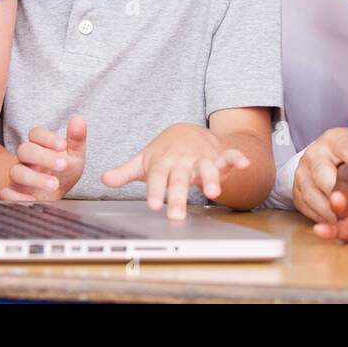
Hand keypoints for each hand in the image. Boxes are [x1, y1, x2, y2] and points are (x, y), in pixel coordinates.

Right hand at [0, 117, 87, 201]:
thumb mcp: (74, 156)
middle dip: (43, 157)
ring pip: (16, 171)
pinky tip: (32, 200)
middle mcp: (25, 159)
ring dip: (35, 178)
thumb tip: (79, 119)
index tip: (63, 145)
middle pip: (25, 150)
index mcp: (39, 145)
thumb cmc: (63, 173)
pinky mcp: (12, 193)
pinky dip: (16, 197)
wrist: (53, 197)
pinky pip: (6, 193)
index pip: (36, 134)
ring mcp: (17, 175)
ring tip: (54, 185)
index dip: (48, 138)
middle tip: (63, 166)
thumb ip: (76, 139)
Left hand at [101, 123, 248, 219]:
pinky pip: (228, 156)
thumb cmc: (162, 153)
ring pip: (206, 168)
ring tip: (214, 193)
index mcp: (163, 164)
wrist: (185, 131)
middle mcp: (182, 161)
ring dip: (211, 179)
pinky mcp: (217, 156)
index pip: (157, 178)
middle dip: (179, 196)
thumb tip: (103, 179)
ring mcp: (200, 158)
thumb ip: (125, 172)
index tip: (154, 205)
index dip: (156, 191)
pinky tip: (244, 163)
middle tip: (177, 215)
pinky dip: (237, 158)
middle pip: (180, 179)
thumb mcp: (143, 162)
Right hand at [292, 127, 347, 222]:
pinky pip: (310, 210)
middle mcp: (313, 155)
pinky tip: (341, 223)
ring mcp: (302, 175)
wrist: (325, 160)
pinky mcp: (297, 194)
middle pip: (327, 177)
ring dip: (336, 210)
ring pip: (317, 196)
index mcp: (334, 139)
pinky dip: (325, 219)